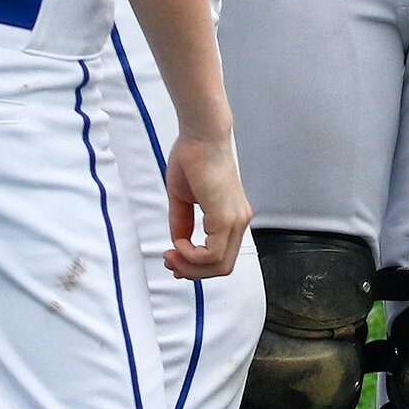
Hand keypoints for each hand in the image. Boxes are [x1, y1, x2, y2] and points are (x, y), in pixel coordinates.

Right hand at [163, 130, 250, 279]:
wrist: (200, 135)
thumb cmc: (192, 157)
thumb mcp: (183, 199)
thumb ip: (182, 224)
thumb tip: (179, 245)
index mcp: (232, 217)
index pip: (221, 257)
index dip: (197, 267)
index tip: (173, 260)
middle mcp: (239, 221)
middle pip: (221, 268)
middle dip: (192, 272)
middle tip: (170, 262)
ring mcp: (235, 220)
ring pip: (219, 265)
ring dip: (190, 267)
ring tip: (171, 255)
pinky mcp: (226, 217)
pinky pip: (212, 254)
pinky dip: (191, 255)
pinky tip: (178, 243)